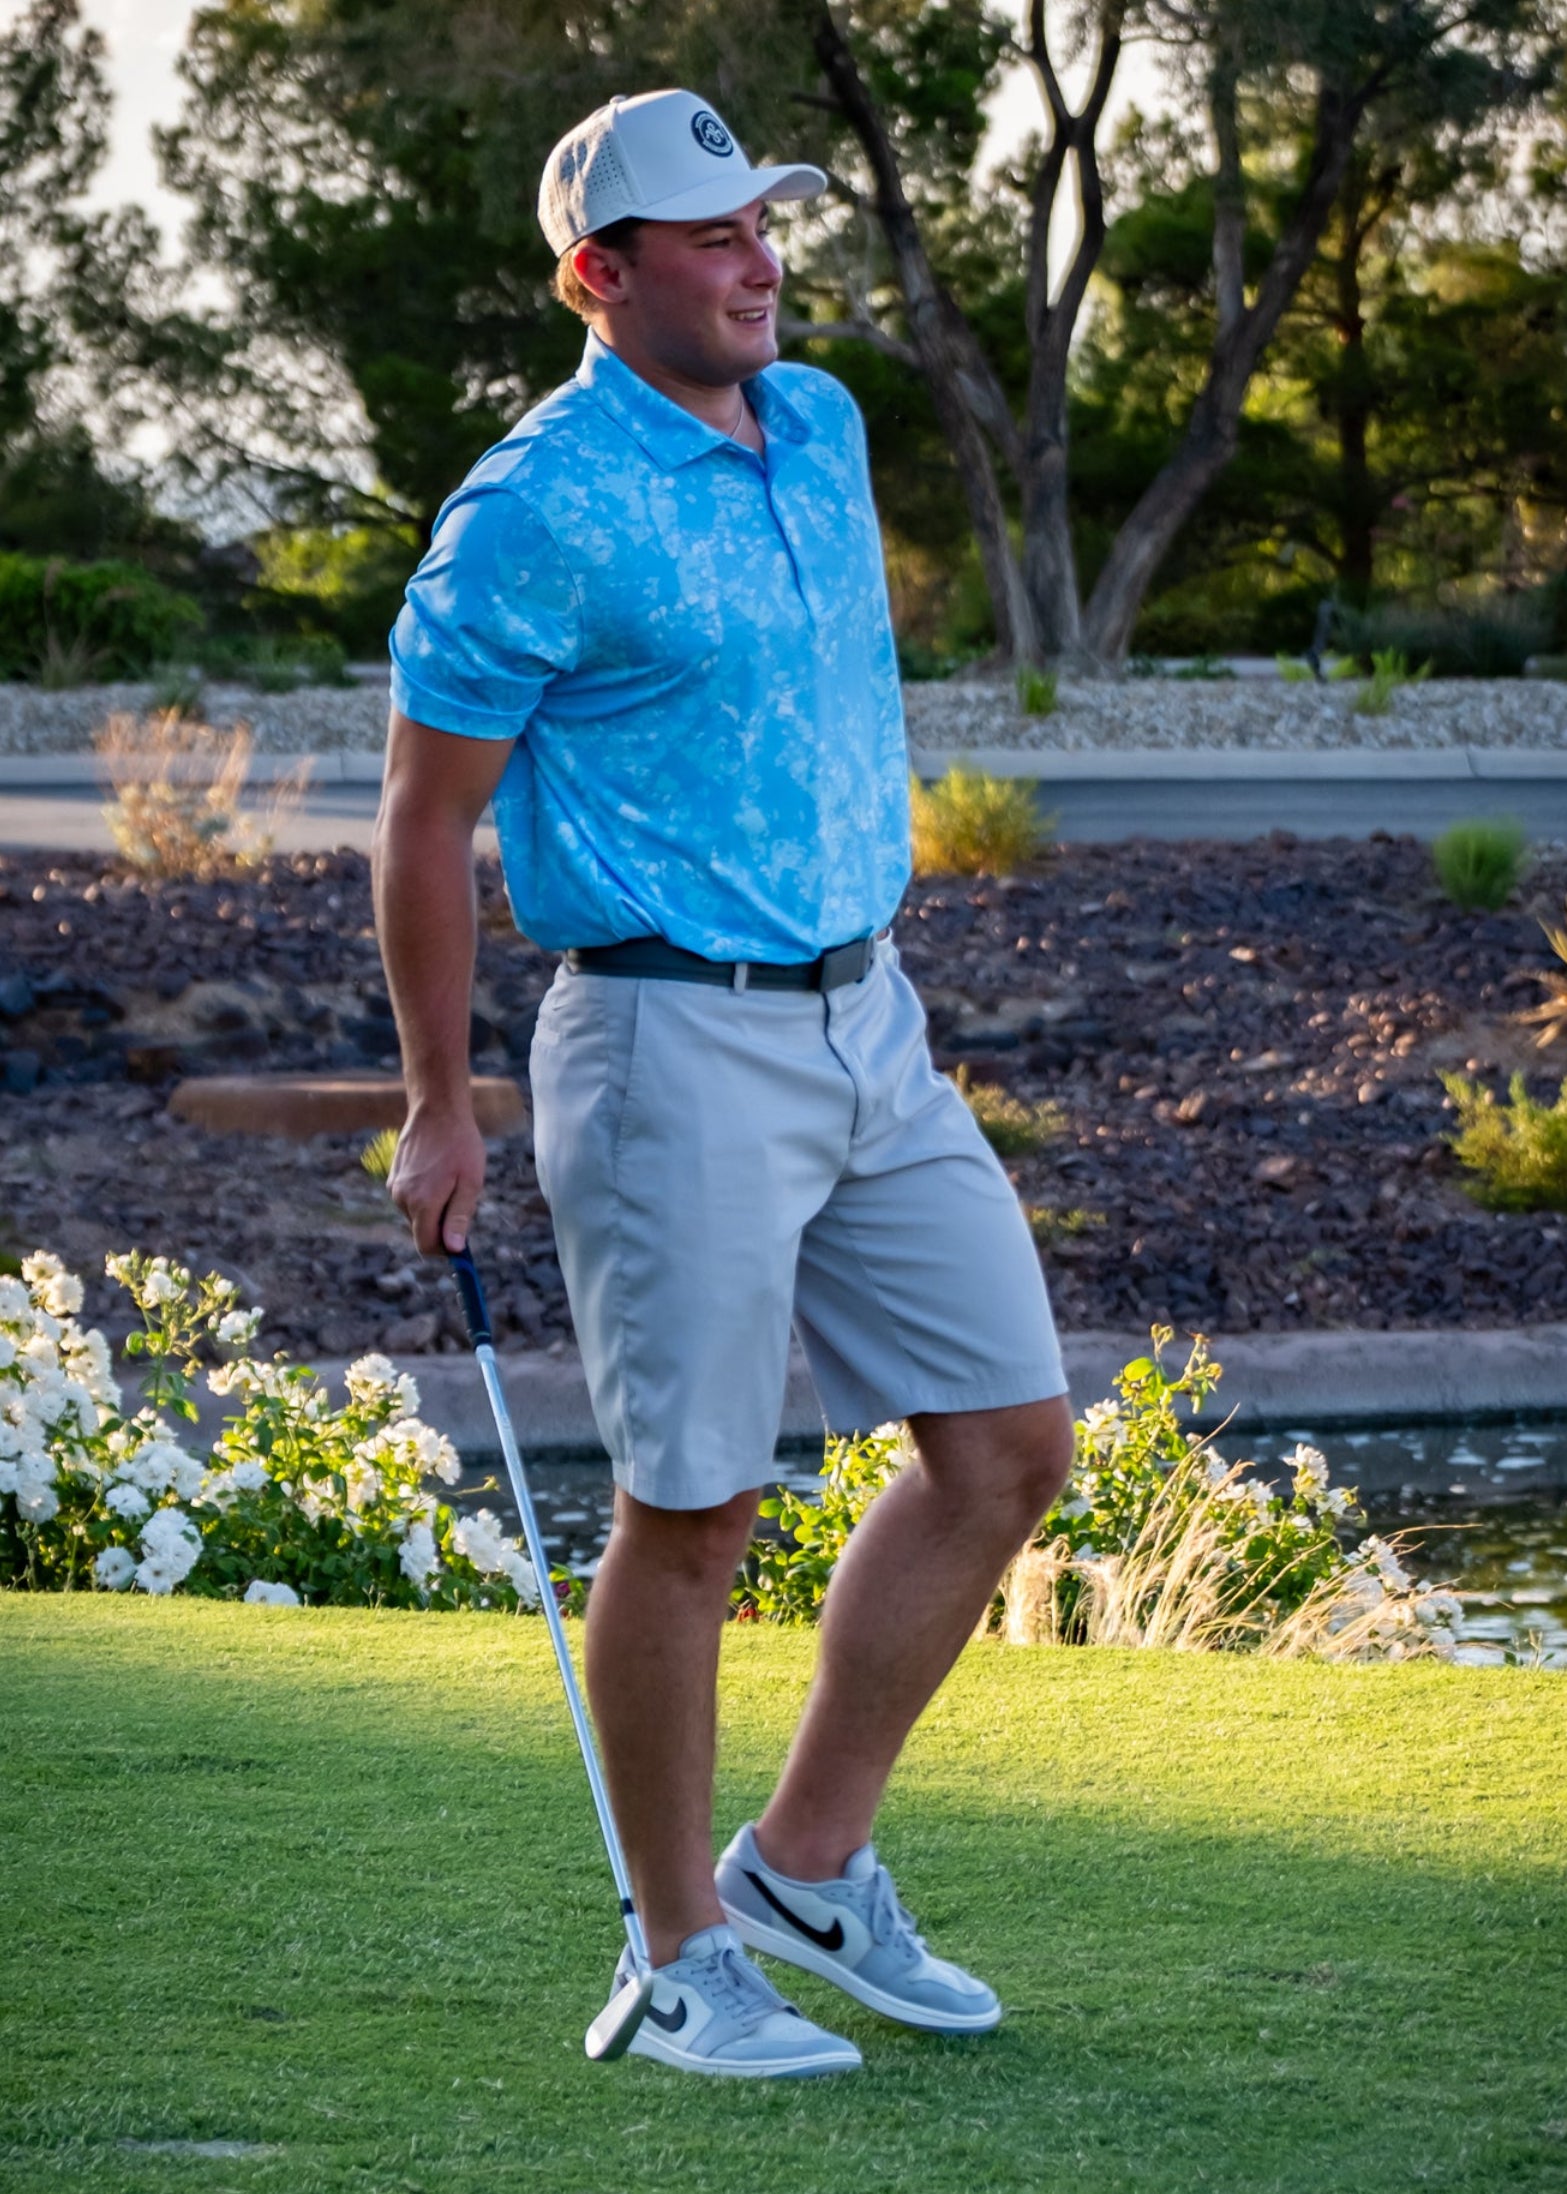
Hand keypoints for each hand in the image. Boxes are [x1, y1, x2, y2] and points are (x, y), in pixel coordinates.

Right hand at [389, 1103, 486, 1255]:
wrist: (437, 1110)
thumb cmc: (460, 1145)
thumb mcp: (470, 1182)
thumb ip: (459, 1217)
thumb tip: (454, 1249)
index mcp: (422, 1203)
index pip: (426, 1245)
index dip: (444, 1250)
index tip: (461, 1243)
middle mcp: (402, 1199)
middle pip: (421, 1231)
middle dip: (441, 1227)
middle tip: (461, 1200)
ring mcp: (394, 1187)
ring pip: (416, 1215)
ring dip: (434, 1209)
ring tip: (450, 1181)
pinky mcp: (393, 1177)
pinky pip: (410, 1199)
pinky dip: (425, 1195)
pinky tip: (438, 1173)